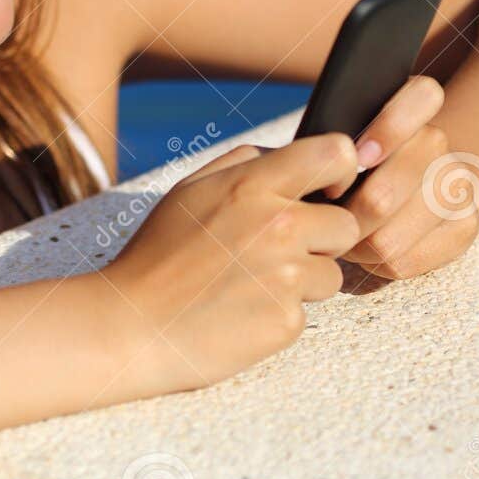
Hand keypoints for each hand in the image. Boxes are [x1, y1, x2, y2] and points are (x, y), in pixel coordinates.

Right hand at [96, 136, 361, 393]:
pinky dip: (279, 313)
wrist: (132, 325)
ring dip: (303, 280)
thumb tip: (288, 153)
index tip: (328, 188)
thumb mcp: (191, 191)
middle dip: (322, 238)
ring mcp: (285, 276)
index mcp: (253, 186)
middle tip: (279, 250)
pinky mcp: (286, 321)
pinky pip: (306, 311)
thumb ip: (243, 164)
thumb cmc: (158, 256)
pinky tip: (242, 311)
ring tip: (252, 283)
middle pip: (346, 224)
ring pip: (332, 273)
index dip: (341, 170)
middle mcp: (278, 227)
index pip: (336, 154)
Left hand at [324, 75, 478, 285]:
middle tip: (327, 216)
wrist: (410, 183)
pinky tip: (369, 248)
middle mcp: (440, 143)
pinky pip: (402, 262)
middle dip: (344, 215)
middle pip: (382, 196)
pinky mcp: (463, 229)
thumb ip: (334, 136)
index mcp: (415, 103)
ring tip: (345, 232)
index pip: (422, 98)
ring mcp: (457, 187)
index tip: (357, 157)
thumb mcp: (342, 132)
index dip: (388, 130)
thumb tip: (317, 165)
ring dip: (355, 243)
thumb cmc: (354, 157)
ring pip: (387, 238)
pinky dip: (374, 263)